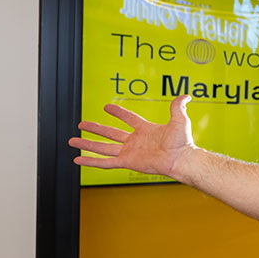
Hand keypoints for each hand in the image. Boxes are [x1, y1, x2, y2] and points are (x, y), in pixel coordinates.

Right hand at [69, 95, 196, 178]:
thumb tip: (185, 95)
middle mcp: (136, 141)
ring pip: (103, 147)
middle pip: (110, 133)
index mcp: (146, 130)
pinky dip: (91, 161)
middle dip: (95, 128)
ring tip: (73, 141)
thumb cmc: (183, 142)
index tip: (107, 107)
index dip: (118, 112)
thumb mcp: (179, 120)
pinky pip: (105, 162)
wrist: (181, 159)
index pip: (129, 119)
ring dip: (87, 144)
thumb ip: (178, 106)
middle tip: (82, 124)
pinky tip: (79, 159)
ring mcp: (130, 152)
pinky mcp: (127, 162)